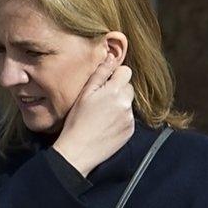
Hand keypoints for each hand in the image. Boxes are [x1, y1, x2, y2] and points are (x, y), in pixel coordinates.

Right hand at [52, 55, 134, 175]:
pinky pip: (128, 118)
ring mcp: (130, 118)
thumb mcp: (85, 94)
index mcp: (115, 91)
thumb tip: (111, 57)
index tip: (105, 84)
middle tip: (101, 100)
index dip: (115, 75)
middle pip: (128, 87)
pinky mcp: (130, 131)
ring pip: (128, 103)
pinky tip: (106, 125)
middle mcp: (126, 103)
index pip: (126, 71)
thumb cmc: (77, 121)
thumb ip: (100, 74)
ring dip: (119, 104)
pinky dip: (120, 119)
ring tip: (102, 115)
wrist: (79, 150)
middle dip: (118, 90)